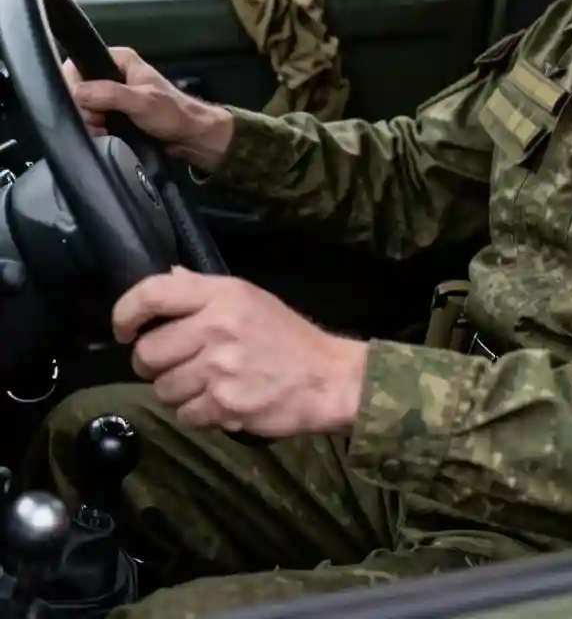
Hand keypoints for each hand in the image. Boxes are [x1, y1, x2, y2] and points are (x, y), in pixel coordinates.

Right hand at [62, 46, 232, 171]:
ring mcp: (112, 93)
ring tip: (104, 128)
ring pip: (82, 104)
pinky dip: (94, 126)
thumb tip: (77, 93)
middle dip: (82, 106)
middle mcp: (113, 72)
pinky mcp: (113, 111)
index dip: (74, 84)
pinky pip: (92, 116)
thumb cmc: (173, 114)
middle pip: (77, 86)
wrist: (190, 136)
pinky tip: (104, 133)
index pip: (77, 63)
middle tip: (98, 119)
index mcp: (119, 59)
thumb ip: (110, 94)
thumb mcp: (142, 101)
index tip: (84, 103)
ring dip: (88, 119)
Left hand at [113, 266, 367, 436]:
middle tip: (176, 364)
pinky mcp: (225, 405)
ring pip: (162, 389)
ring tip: (205, 383)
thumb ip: (204, 291)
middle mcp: (217, 327)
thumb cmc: (286, 336)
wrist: (326, 377)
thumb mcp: (250, 299)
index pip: (153, 293)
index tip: (124, 329)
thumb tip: (168, 277)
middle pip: (147, 352)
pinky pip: (184, 415)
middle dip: (153, 364)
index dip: (125, 312)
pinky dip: (196, 413)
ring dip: (176, 391)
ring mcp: (220, 369)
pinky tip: (219, 401)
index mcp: (223, 295)